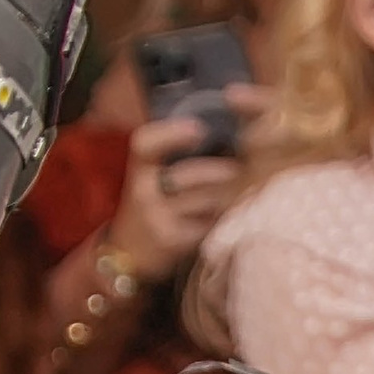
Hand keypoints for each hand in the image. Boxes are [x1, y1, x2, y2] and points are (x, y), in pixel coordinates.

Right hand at [105, 95, 264, 281]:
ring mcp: (157, 218)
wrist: (129, 252)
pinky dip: (225, 219)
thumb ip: (176, 153)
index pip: (145, 144)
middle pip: (189, 175)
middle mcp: (143, 190)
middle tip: (242, 166)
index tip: (198, 128)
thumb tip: (224, 121)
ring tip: (244, 190)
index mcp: (140, 166)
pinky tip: (234, 216)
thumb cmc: (154, 204)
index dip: (171, 135)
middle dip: (220, 170)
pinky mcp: (173, 242)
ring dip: (229, 195)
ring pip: (207, 201)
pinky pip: (211, 225)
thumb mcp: (153, 174)